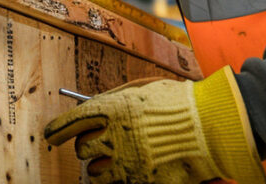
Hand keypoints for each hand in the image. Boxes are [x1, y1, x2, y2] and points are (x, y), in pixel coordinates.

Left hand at [44, 67, 265, 183]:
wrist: (213, 126)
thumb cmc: (181, 103)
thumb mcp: (143, 91)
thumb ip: (115, 101)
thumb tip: (93, 109)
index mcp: (115, 108)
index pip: (75, 121)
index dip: (59, 129)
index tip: (51, 135)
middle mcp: (118, 136)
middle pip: (83, 149)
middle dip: (85, 148)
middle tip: (93, 146)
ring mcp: (131, 162)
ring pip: (94, 173)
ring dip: (97, 168)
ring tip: (108, 162)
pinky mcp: (145, 181)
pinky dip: (116, 181)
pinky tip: (125, 173)